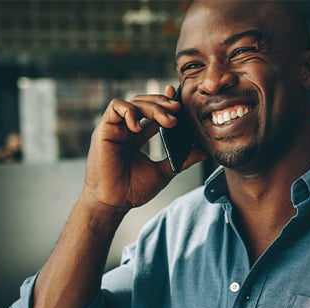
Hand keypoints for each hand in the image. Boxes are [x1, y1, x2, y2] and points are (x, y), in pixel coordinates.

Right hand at [81, 85, 206, 214]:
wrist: (114, 204)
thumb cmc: (133, 191)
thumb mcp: (165, 171)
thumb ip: (183, 159)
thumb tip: (205, 151)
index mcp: (137, 135)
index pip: (151, 111)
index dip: (165, 102)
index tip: (180, 101)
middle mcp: (125, 129)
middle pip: (144, 103)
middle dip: (162, 103)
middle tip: (178, 109)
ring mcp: (115, 128)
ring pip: (133, 102)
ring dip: (152, 107)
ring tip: (167, 121)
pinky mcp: (104, 129)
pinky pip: (115, 107)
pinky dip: (130, 112)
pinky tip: (140, 127)